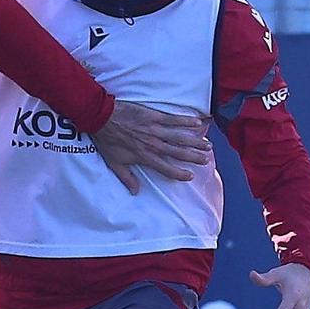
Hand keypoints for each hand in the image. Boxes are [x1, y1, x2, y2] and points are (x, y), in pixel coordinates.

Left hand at [91, 101, 212, 193]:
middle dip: (193, 157)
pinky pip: (173, 119)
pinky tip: (198, 123)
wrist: (101, 118)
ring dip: (195, 141)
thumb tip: (135, 192)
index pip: (166, 168)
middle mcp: (153, 145)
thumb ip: (127, 178)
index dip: (179, 173)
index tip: (190, 176)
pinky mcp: (154, 116)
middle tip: (206, 159)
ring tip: (208, 145)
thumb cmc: (107, 140)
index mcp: (144, 157)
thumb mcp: (114, 163)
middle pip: (178, 153)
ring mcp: (155, 130)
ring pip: (179, 137)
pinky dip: (186, 121)